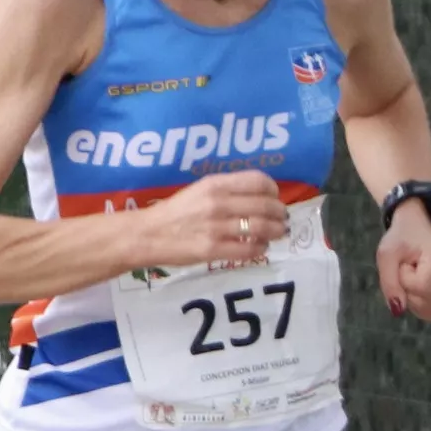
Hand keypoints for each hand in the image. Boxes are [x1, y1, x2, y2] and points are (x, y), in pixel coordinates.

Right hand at [136, 170, 290, 271]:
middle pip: (265, 206)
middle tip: (282, 219)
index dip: (273, 190)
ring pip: (261, 228)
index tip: (275, 197)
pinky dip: (260, 248)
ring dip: (275, 232)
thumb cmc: (176, 211)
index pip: (259, 180)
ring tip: (277, 234)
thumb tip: (261, 196)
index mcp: (215, 184)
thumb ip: (227, 190)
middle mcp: (218, 203)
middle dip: (280, 214)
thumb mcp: (199, 190)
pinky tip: (260, 247)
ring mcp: (215, 227)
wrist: (148, 234)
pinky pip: (248, 249)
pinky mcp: (212, 249)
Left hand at [378, 199, 430, 321]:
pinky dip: (425, 306)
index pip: (419, 287)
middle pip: (426, 302)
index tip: (404, 264)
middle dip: (409, 291)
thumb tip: (399, 310)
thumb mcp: (386, 255)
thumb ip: (389, 283)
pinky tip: (422, 290)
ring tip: (415, 277)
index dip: (404, 280)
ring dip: (416, 299)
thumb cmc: (401, 239)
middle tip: (409, 271)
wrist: (418, 229)